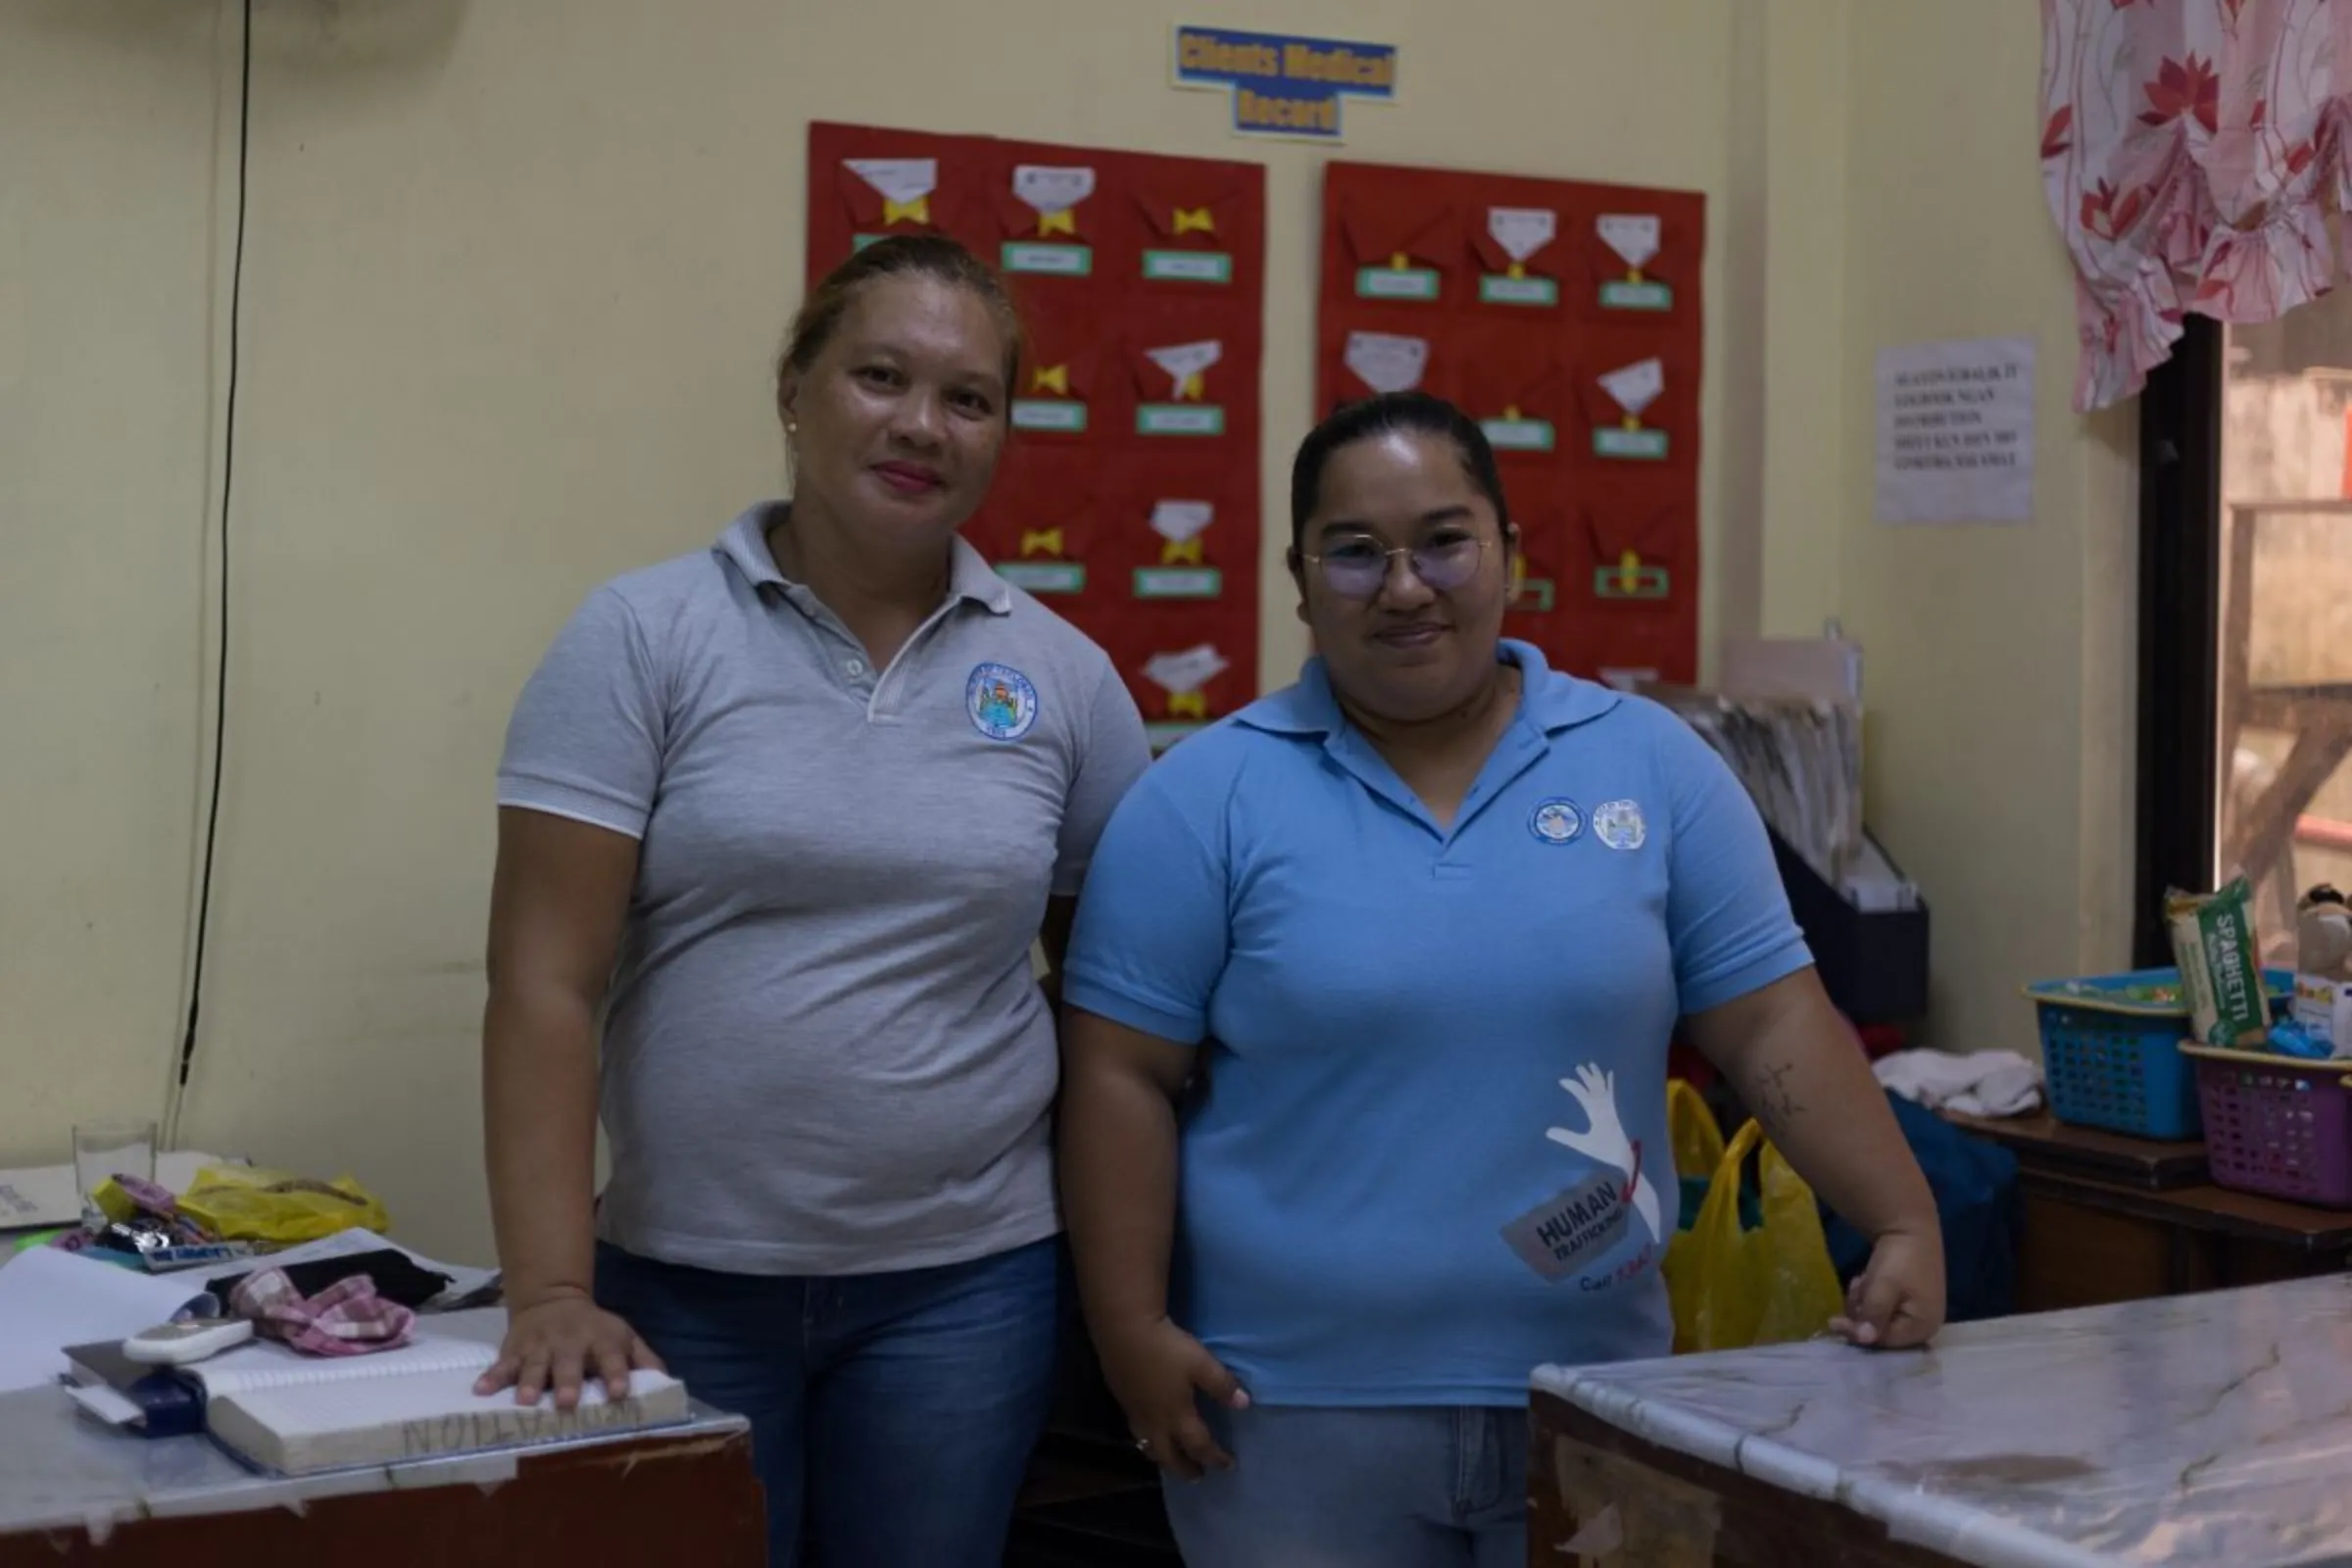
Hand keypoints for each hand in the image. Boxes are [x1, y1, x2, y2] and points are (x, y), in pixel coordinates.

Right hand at [474, 1291, 664, 1409]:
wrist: (552, 1299)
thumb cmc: (594, 1329)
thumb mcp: (623, 1336)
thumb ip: (643, 1358)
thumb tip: (667, 1382)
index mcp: (600, 1340)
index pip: (612, 1357)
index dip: (617, 1373)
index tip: (619, 1392)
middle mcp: (570, 1342)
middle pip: (569, 1363)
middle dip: (568, 1382)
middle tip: (568, 1402)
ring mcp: (539, 1346)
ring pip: (534, 1365)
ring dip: (531, 1382)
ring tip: (526, 1401)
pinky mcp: (514, 1350)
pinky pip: (502, 1365)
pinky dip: (492, 1377)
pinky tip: (481, 1390)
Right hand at [1093, 1316, 1248, 1480]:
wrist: (1124, 1331)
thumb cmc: (1166, 1348)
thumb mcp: (1201, 1363)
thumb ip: (1222, 1385)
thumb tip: (1244, 1405)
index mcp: (1177, 1415)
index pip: (1199, 1446)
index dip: (1214, 1457)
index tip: (1228, 1465)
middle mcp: (1155, 1421)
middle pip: (1169, 1456)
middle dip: (1185, 1469)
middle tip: (1198, 1476)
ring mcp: (1136, 1413)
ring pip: (1149, 1447)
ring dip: (1163, 1459)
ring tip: (1171, 1461)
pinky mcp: (1123, 1400)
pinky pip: (1136, 1433)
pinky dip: (1147, 1442)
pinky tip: (1148, 1432)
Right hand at [1545, 1065, 1629, 1163]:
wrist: (1624, 1156)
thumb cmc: (1603, 1151)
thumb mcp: (1584, 1145)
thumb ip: (1566, 1137)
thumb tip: (1548, 1131)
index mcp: (1597, 1114)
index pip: (1584, 1095)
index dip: (1573, 1086)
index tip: (1562, 1080)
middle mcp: (1605, 1107)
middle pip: (1595, 1087)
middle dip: (1586, 1077)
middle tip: (1578, 1066)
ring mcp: (1610, 1108)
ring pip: (1603, 1087)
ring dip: (1597, 1076)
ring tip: (1591, 1064)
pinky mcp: (1613, 1111)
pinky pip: (1611, 1093)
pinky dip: (1610, 1083)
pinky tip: (1610, 1074)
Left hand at [1832, 1225, 1944, 1349]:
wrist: (1910, 1225)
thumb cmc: (1900, 1259)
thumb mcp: (1883, 1287)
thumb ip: (1873, 1315)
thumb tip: (1864, 1340)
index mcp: (1924, 1327)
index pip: (1884, 1341)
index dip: (1857, 1332)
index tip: (1833, 1322)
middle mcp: (1924, 1326)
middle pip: (1879, 1332)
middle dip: (1862, 1312)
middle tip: (1858, 1287)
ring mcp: (1916, 1313)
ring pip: (1875, 1319)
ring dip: (1863, 1301)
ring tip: (1864, 1280)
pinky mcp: (1907, 1300)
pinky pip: (1880, 1307)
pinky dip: (1869, 1295)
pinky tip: (1868, 1278)